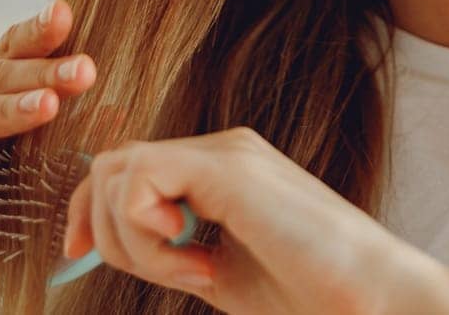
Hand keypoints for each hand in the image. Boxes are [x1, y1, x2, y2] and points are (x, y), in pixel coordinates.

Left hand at [62, 121, 448, 314]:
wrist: (374, 300)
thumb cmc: (309, 295)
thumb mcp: (221, 270)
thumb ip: (177, 247)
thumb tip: (110, 245)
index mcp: (222, 169)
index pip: (124, 167)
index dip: (86, 211)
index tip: (75, 257)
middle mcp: (223, 149)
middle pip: (110, 165)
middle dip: (105, 230)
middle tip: (171, 276)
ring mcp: (228, 153)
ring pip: (118, 173)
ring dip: (135, 241)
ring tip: (193, 274)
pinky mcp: (231, 171)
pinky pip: (141, 182)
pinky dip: (148, 234)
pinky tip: (198, 264)